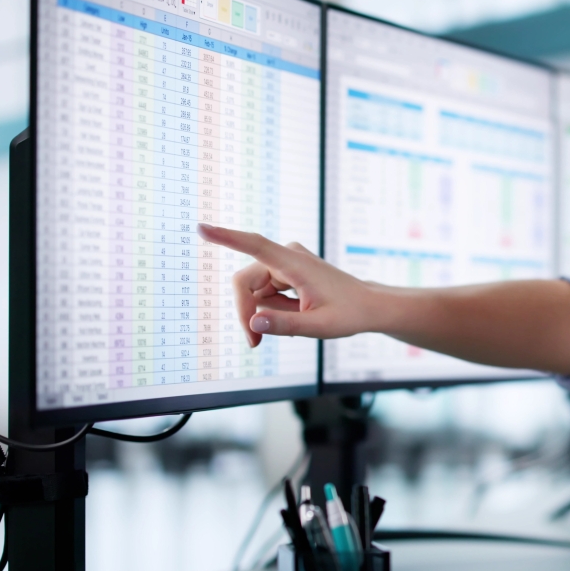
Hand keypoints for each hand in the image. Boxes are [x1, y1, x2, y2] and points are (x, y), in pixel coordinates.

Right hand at [197, 223, 375, 346]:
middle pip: (244, 283)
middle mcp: (286, 256)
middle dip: (246, 312)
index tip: (201, 228)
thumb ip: (285, 325)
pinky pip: (264, 292)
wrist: (368, 306)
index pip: (254, 245)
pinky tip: (295, 314)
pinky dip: (273, 308)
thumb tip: (253, 322)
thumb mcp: (318, 326)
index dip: (226, 237)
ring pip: (253, 291)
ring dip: (263, 313)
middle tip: (255, 342)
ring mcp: (285, 262)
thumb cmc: (349, 314)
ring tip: (294, 323)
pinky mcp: (285, 270)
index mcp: (294, 263)